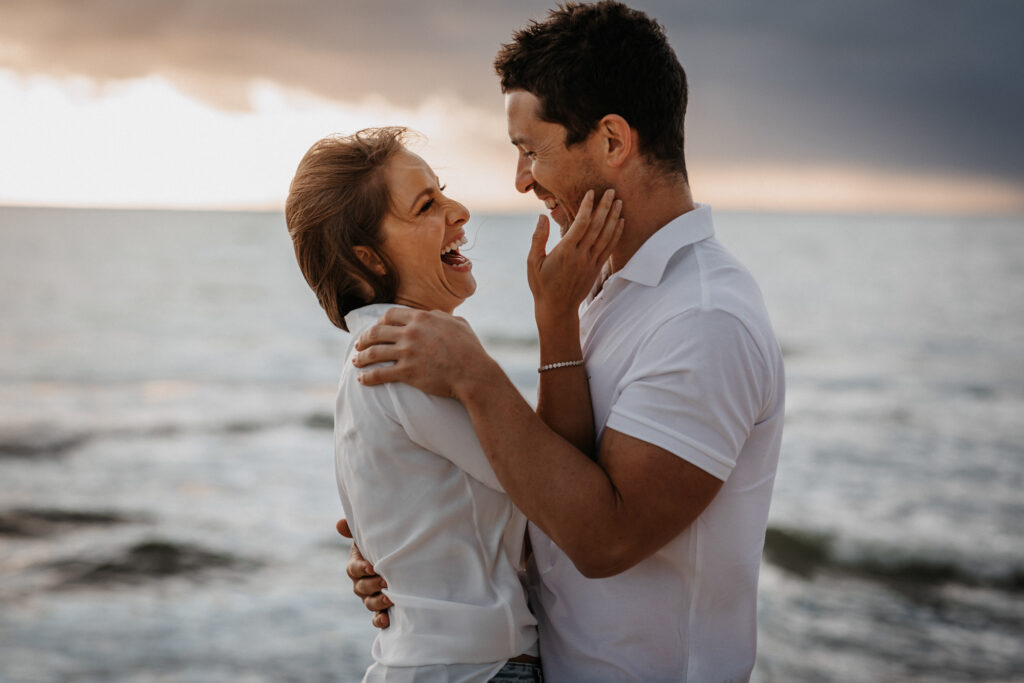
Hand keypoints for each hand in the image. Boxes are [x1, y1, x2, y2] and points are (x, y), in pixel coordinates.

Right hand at [337, 519, 390, 628]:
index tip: (372, 567)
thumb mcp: (370, 538)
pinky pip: (376, 618)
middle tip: (385, 581)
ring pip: (369, 603)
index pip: (354, 569)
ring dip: (377, 602)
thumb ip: (355, 531)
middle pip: (361, 587)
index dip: (361, 568)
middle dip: (372, 585)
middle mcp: (361, 583)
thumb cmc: (382, 547)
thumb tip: (339, 524)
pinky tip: (387, 619)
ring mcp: (370, 597)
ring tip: (390, 598)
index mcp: (357, 566)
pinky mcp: (381, 609)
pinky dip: (380, 620)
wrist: (399, 561)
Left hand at [352, 307, 499, 399]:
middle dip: (364, 339)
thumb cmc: (470, 349)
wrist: (473, 373)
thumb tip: (433, 314)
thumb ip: (441, 317)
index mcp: (421, 318)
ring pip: (374, 352)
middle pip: (377, 332)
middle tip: (359, 345)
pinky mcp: (407, 372)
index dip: (379, 322)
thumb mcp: (458, 323)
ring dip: (362, 357)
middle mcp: (411, 332)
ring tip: (356, 361)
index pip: (390, 315)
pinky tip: (362, 379)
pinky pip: (380, 373)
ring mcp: (407, 352)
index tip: (376, 329)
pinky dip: (368, 377)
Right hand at [528, 188, 622, 324]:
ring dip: (614, 218)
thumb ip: (538, 238)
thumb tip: (541, 217)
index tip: (591, 192)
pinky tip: (621, 222)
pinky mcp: (596, 268)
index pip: (581, 224)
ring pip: (606, 236)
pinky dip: (616, 234)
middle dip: (605, 207)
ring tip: (619, 202)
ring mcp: (591, 262)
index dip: (588, 207)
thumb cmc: (542, 285)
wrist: (557, 308)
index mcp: (565, 251)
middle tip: (611, 190)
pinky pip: (609, 248)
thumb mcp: (533, 262)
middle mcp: (581, 255)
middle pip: (597, 227)